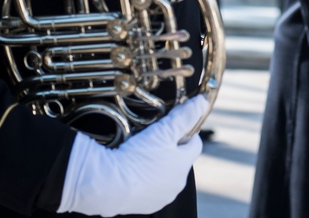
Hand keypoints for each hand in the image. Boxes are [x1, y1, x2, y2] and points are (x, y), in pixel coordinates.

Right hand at [58, 94, 208, 215]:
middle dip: (169, 147)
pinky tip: (130, 168)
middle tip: (153, 136)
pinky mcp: (142, 205)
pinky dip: (143, 177)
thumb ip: (185, 115)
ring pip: (163, 173)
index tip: (174, 124)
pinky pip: (148, 186)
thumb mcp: (164, 130)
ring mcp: (159, 197)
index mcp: (183, 166)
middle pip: (179, 159)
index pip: (195, 144)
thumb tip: (202, 103)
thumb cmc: (137, 157)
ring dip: (156, 163)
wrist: (106, 186)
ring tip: (139, 151)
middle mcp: (175, 185)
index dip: (186, 130)